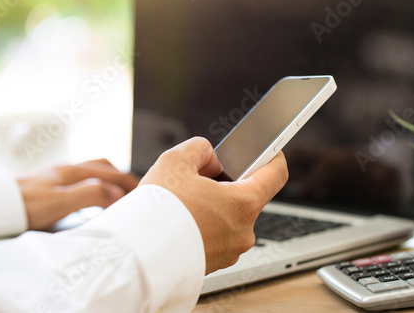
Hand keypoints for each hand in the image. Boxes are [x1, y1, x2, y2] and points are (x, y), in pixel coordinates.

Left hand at [17, 159, 139, 230]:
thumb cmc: (25, 206)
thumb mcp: (61, 202)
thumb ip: (91, 195)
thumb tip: (118, 195)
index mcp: (75, 172)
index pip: (112, 174)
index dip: (130, 184)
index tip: (143, 194)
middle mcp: (68, 168)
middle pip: (104, 166)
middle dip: (123, 176)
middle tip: (135, 190)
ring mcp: (57, 173)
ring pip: (91, 169)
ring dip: (108, 176)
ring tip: (116, 189)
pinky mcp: (47, 180)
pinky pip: (78, 176)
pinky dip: (93, 180)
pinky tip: (87, 190)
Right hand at [139, 137, 287, 273]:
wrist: (136, 256)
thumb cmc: (157, 213)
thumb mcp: (175, 161)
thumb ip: (199, 150)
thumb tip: (209, 159)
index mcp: (243, 204)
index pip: (276, 174)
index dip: (273, 156)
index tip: (269, 151)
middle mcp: (243, 231)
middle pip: (246, 196)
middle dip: (225, 183)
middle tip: (198, 179)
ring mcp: (230, 251)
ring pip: (230, 217)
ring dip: (214, 206)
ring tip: (184, 203)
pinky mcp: (215, 264)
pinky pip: (217, 237)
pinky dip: (205, 226)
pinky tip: (182, 222)